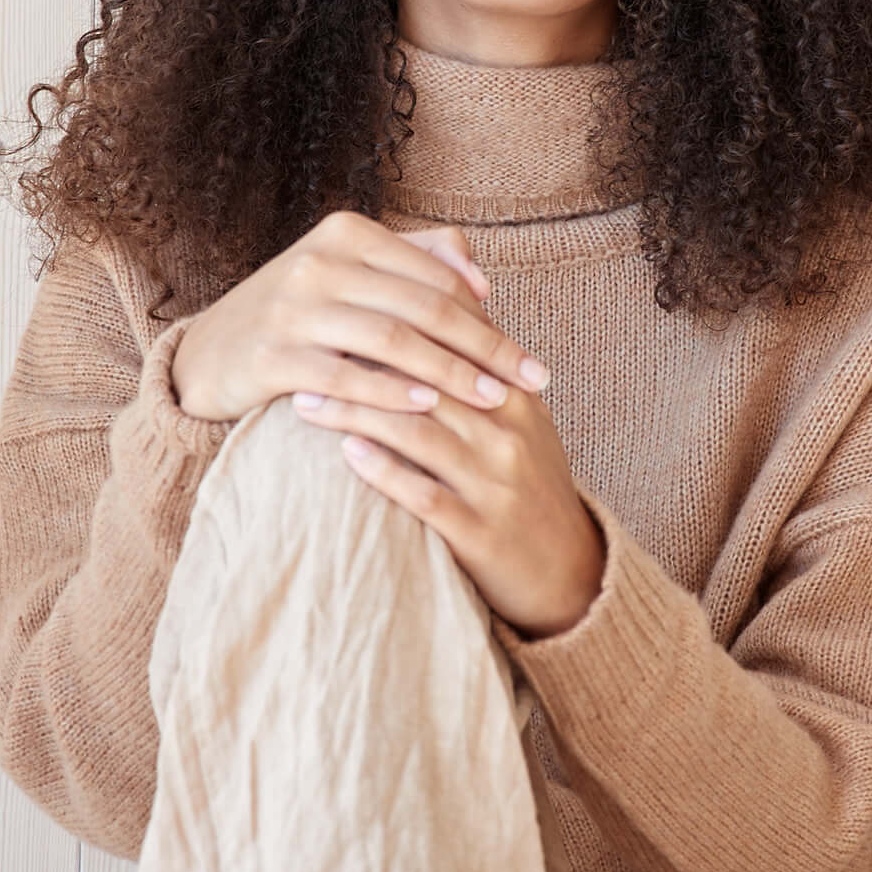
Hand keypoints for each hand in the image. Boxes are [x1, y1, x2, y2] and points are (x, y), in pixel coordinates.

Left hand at [169, 208, 602, 638]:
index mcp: (517, 401)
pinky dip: (384, 471)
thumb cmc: (529, 482)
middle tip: (304, 351)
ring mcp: (495, 486)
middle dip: (361, 364)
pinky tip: (347, 453)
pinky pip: (424, 495)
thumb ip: (482, 365)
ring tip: (304, 402)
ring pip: (419, 434)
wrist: (568, 570)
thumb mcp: (521, 418)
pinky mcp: (479, 534)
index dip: (394, 323)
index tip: (339, 311)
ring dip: (356, 413)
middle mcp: (509, 437)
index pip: (453, 346)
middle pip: (428, 382)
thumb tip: (443, 300)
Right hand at [170, 206, 547, 422]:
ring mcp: (292, 307)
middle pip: (423, 306)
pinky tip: (426, 409)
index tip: (530, 359)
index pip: (437, 277)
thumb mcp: (350, 275)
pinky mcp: (271, 354)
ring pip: (389, 339)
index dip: (490, 319)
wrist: (210, 354)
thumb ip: (415, 261)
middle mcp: (319, 261)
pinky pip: (342, 375)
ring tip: (491, 400)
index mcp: (348, 233)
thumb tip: (479, 272)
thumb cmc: (299, 317)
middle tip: (529, 384)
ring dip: (447, 372)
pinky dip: (387, 391)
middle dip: (485, 349)